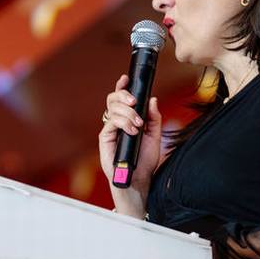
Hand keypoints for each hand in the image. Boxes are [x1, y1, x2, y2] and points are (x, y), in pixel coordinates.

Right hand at [98, 74, 162, 213]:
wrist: (139, 180)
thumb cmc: (145, 160)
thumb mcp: (155, 136)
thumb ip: (154, 118)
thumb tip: (152, 99)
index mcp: (126, 118)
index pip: (121, 98)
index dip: (122, 86)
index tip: (127, 78)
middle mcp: (116, 122)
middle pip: (113, 99)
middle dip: (124, 95)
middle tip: (135, 101)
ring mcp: (109, 129)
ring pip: (112, 108)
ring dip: (128, 113)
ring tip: (138, 124)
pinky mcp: (105, 138)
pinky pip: (111, 122)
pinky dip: (124, 123)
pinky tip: (133, 131)